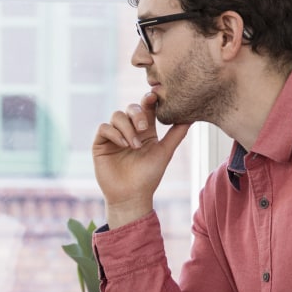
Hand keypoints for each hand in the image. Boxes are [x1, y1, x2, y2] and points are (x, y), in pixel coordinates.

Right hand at [92, 91, 190, 223]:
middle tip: (144, 128)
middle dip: (138, 114)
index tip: (153, 96)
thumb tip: (191, 117)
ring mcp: (114, 136)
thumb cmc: (149, 176)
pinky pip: (104, 128)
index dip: (149, 100)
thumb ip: (176, 134)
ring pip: (117, 116)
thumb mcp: (165, 152)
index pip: (146, 108)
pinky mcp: (101, 144)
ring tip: (134, 146)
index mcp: (145, 130)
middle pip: (130, 108)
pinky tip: (123, 145)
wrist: (131, 196)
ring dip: (127, 128)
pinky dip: (114, 133)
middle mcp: (129, 130)